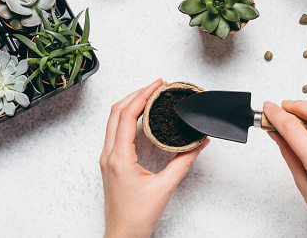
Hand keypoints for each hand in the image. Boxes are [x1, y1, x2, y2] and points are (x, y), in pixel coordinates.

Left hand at [100, 79, 209, 237]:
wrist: (123, 235)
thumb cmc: (137, 217)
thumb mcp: (165, 187)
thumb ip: (184, 162)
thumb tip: (199, 143)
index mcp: (119, 158)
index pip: (126, 116)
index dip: (141, 96)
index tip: (157, 85)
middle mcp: (109, 155)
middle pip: (115, 112)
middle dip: (135, 94)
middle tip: (156, 86)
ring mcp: (108, 158)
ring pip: (112, 120)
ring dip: (129, 104)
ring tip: (149, 96)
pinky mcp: (111, 162)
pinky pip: (114, 131)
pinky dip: (126, 117)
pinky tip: (140, 116)